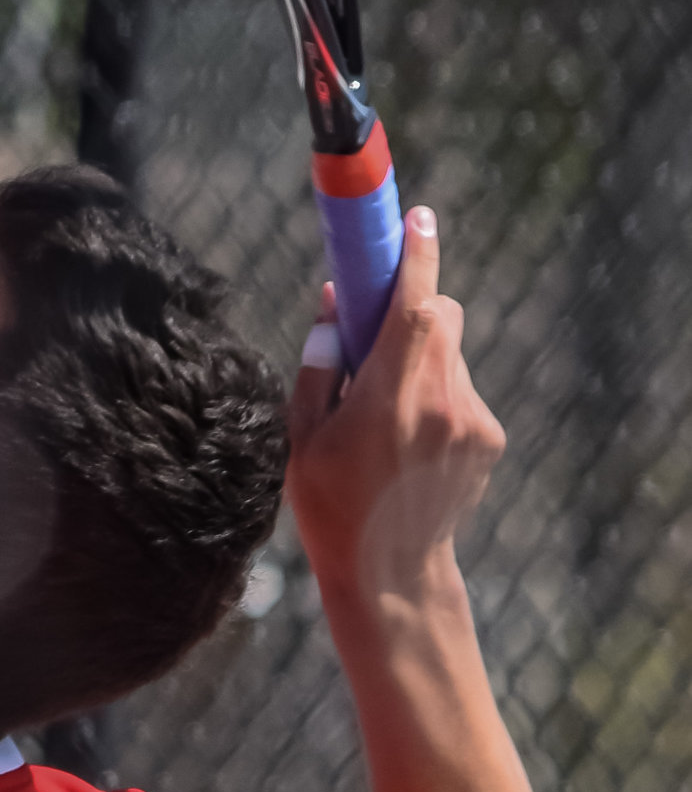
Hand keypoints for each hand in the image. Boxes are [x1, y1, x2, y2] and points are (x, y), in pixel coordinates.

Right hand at [284, 207, 504, 607]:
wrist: (391, 573)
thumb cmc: (332, 505)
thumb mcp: (302, 436)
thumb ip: (320, 365)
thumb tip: (334, 302)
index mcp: (388, 397)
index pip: (415, 306)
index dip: (418, 256)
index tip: (418, 218)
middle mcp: (440, 401)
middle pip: (440, 317)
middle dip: (411, 311)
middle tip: (376, 337)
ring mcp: (471, 419)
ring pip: (450, 354)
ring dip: (420, 362)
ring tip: (387, 418)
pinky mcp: (489, 437)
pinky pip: (461, 390)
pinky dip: (437, 396)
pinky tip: (410, 443)